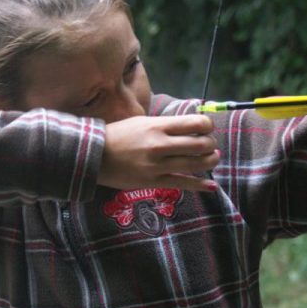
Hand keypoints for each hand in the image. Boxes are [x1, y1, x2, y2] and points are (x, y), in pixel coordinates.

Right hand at [98, 115, 220, 191]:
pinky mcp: (154, 182)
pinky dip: (201, 185)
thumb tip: (190, 126)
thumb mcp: (141, 121)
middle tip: (210, 145)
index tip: (207, 128)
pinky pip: (183, 183)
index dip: (208, 126)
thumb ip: (165, 125)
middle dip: (211, 144)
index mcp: (157, 126)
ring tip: (212, 158)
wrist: (94, 156)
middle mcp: (160, 145)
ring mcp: (157, 165)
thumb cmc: (118, 135)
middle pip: (200, 144)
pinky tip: (211, 185)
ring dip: (210, 161)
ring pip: (196, 164)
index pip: (196, 123)